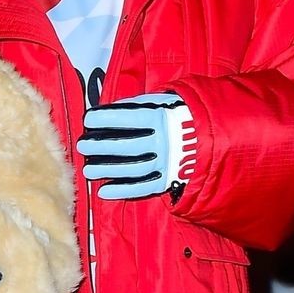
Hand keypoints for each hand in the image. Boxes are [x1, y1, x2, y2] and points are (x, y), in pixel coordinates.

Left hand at [76, 95, 192, 200]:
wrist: (210, 136)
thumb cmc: (180, 115)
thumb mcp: (165, 101)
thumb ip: (139, 105)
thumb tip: (111, 109)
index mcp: (164, 119)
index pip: (131, 119)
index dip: (108, 119)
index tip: (89, 119)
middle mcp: (165, 142)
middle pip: (128, 146)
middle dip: (102, 146)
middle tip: (82, 145)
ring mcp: (166, 163)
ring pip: (133, 168)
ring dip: (108, 170)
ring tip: (88, 169)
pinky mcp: (167, 180)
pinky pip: (143, 187)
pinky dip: (123, 190)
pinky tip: (103, 191)